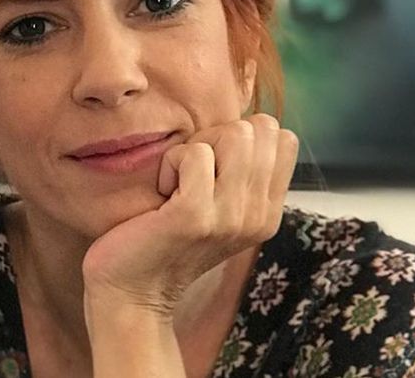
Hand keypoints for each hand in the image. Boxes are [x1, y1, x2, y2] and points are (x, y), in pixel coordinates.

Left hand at [81, 114, 298, 318]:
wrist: (131, 292)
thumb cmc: (163, 238)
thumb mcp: (218, 208)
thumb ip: (240, 173)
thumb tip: (248, 123)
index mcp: (268, 212)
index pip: (282, 137)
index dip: (241, 137)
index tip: (211, 168)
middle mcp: (258, 216)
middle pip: (258, 129)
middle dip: (216, 138)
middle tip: (190, 175)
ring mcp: (231, 217)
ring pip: (234, 133)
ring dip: (194, 149)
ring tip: (178, 184)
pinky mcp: (196, 216)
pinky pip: (193, 153)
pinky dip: (169, 164)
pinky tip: (162, 195)